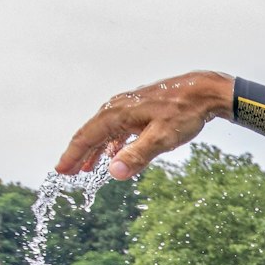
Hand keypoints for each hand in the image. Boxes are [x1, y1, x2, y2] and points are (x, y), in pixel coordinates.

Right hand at [55, 70, 233, 179]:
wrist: (203, 91)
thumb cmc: (184, 112)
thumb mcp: (162, 138)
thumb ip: (137, 155)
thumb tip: (114, 173)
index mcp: (117, 113)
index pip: (87, 137)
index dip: (72, 156)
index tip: (61, 171)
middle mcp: (117, 107)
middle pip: (91, 133)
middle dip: (78, 154)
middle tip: (67, 172)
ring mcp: (128, 107)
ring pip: (104, 132)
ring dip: (95, 150)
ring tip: (86, 168)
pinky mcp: (139, 110)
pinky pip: (118, 129)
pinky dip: (112, 143)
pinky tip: (114, 155)